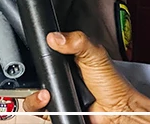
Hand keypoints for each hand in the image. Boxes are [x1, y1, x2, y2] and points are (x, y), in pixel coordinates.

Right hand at [20, 32, 149, 123]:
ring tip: (46, 95)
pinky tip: (50, 103)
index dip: (38, 56)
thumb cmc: (112, 85)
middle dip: (34, 80)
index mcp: (66, 62)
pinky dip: (39, 109)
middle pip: (35, 79)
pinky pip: (39, 113)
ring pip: (32, 98)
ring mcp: (57, 96)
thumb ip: (77, 41)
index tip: (39, 55)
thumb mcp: (95, 55)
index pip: (44, 57)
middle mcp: (60, 80)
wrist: (117, 111)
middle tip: (44, 80)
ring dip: (34, 97)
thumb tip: (56, 37)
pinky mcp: (56, 112)